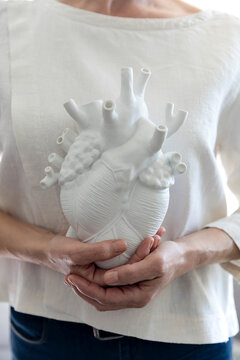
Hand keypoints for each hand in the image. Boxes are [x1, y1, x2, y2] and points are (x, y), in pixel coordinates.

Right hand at [43, 227, 164, 277]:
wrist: (49, 248)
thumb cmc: (60, 251)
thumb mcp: (78, 251)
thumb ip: (100, 250)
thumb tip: (124, 244)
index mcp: (98, 284)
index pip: (124, 276)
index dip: (138, 259)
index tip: (149, 242)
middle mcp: (105, 281)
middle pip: (129, 271)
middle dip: (144, 255)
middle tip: (155, 238)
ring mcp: (105, 272)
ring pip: (128, 264)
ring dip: (141, 252)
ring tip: (154, 237)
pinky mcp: (105, 263)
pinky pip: (122, 258)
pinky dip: (134, 248)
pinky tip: (143, 236)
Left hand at [64, 227, 238, 310]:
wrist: (181, 256)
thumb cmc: (169, 257)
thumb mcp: (152, 262)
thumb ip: (130, 272)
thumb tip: (107, 279)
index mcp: (139, 296)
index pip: (106, 297)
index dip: (87, 288)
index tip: (72, 276)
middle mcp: (134, 298)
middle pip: (102, 300)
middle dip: (84, 290)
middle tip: (68, 277)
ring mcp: (132, 293)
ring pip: (104, 297)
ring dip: (88, 288)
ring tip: (74, 278)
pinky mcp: (131, 285)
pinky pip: (110, 290)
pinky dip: (97, 285)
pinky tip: (89, 275)